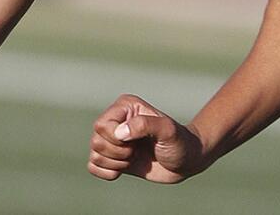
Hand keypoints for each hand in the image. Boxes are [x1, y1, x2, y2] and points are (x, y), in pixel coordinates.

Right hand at [89, 94, 205, 183]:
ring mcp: (113, 140)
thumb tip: (119, 133)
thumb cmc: (180, 143)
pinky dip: (106, 173)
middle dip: (117, 153)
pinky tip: (123, 170)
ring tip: (134, 158)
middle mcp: (115, 121)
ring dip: (115, 163)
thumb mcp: (168, 131)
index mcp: (124, 107)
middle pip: (96, 141)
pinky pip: (93, 167)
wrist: (186, 161)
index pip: (102, 125)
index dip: (116, 139)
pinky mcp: (112, 157)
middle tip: (137, 151)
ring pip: (94, 154)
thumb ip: (145, 125)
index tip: (136, 143)